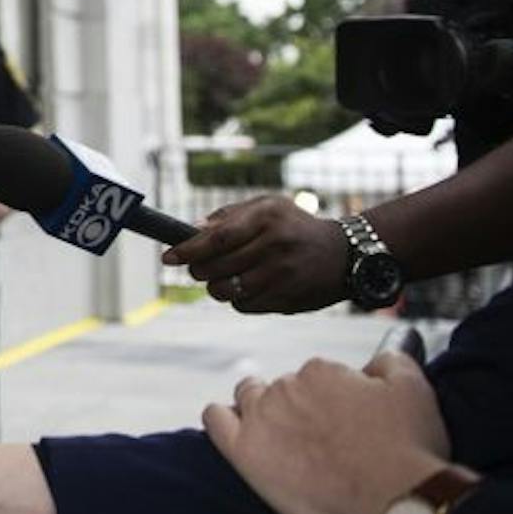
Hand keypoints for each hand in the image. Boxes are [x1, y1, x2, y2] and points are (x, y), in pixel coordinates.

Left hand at [162, 196, 348, 313]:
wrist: (345, 255)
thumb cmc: (295, 227)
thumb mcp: (268, 207)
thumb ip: (229, 215)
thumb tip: (191, 228)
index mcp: (266, 218)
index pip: (217, 238)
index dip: (188, 250)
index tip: (168, 257)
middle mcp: (275, 246)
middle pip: (216, 267)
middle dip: (198, 270)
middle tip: (197, 267)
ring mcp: (282, 276)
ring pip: (227, 291)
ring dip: (215, 287)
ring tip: (222, 277)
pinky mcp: (287, 300)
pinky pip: (244, 306)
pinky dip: (237, 299)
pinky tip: (248, 286)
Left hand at [202, 351, 451, 513]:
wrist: (399, 504)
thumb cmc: (410, 452)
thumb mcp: (414, 389)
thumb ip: (390, 361)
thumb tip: (377, 359)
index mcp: (322, 372)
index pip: (317, 378)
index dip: (332, 401)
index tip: (344, 423)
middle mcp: (287, 388)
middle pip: (283, 391)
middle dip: (299, 410)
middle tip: (323, 441)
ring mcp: (262, 419)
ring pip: (248, 400)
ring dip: (260, 411)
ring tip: (282, 437)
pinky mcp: (246, 454)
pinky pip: (216, 422)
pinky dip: (220, 419)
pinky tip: (230, 426)